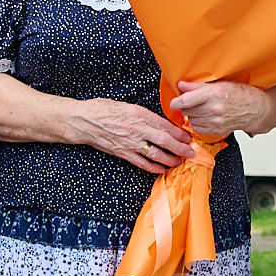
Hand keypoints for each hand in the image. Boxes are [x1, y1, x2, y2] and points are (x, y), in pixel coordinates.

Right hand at [70, 97, 196, 173]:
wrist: (84, 121)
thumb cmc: (104, 109)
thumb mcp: (128, 105)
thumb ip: (145, 115)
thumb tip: (161, 123)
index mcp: (139, 114)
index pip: (165, 125)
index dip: (179, 133)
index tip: (188, 137)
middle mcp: (137, 129)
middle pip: (165, 141)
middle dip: (181, 148)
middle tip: (191, 152)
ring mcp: (130, 143)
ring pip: (156, 154)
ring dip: (170, 160)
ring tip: (179, 162)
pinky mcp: (123, 153)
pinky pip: (142, 163)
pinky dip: (153, 168)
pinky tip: (162, 169)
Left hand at [170, 79, 270, 138]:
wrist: (256, 109)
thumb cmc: (241, 93)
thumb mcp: (220, 83)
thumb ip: (197, 86)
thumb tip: (181, 85)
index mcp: (214, 94)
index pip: (186, 100)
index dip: (176, 101)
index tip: (174, 102)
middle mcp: (214, 109)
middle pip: (187, 110)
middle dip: (186, 106)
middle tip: (193, 101)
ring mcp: (215, 122)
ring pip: (191, 120)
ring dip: (192, 115)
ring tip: (202, 109)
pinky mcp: (217, 131)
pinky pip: (198, 129)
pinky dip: (198, 123)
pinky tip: (205, 117)